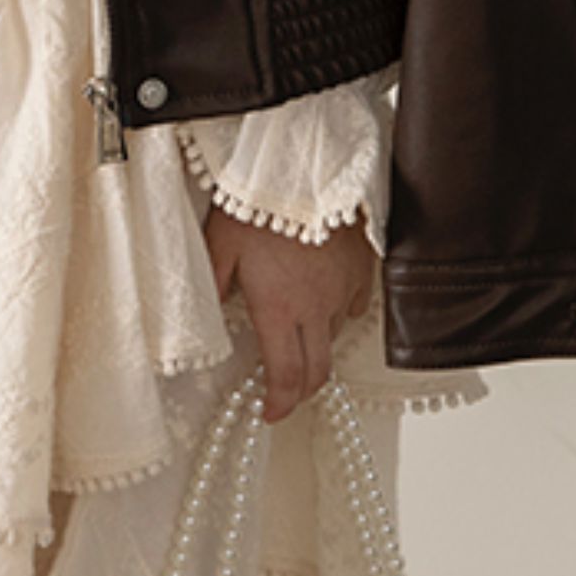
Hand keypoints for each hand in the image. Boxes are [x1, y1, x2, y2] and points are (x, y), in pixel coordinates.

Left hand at [202, 206, 376, 423]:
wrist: (306, 163)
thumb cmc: (258, 198)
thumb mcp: (220, 241)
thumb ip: (215, 281)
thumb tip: (213, 310)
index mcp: (278, 308)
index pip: (286, 376)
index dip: (280, 404)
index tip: (270, 412)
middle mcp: (316, 307)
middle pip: (318, 371)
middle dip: (302, 392)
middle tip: (285, 394)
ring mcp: (343, 289)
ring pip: (333, 336)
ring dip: (314, 345)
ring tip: (293, 331)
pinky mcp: (362, 270)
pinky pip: (353, 306)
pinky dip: (337, 314)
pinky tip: (321, 299)